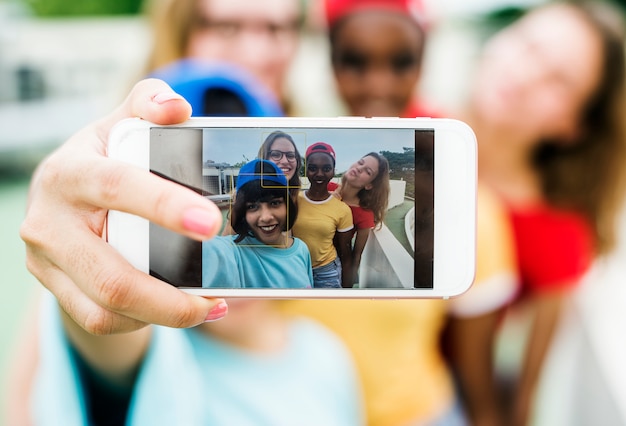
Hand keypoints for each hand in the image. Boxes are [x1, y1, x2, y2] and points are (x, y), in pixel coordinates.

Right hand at [20, 79, 227, 334]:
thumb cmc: (103, 158)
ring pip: (105, 309)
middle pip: (110, 275)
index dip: (163, 204)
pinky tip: (175, 308)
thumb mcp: (121, 125)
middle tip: (217, 296)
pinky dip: (143, 321)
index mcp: (70, 172)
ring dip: (163, 316)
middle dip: (168, 296)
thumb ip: (149, 104)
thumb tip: (177, 107)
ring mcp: (47, 261)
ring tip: (206, 307)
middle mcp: (49, 221)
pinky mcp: (55, 287)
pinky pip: (99, 319)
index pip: (116, 186)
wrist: (62, 199)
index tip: (209, 224)